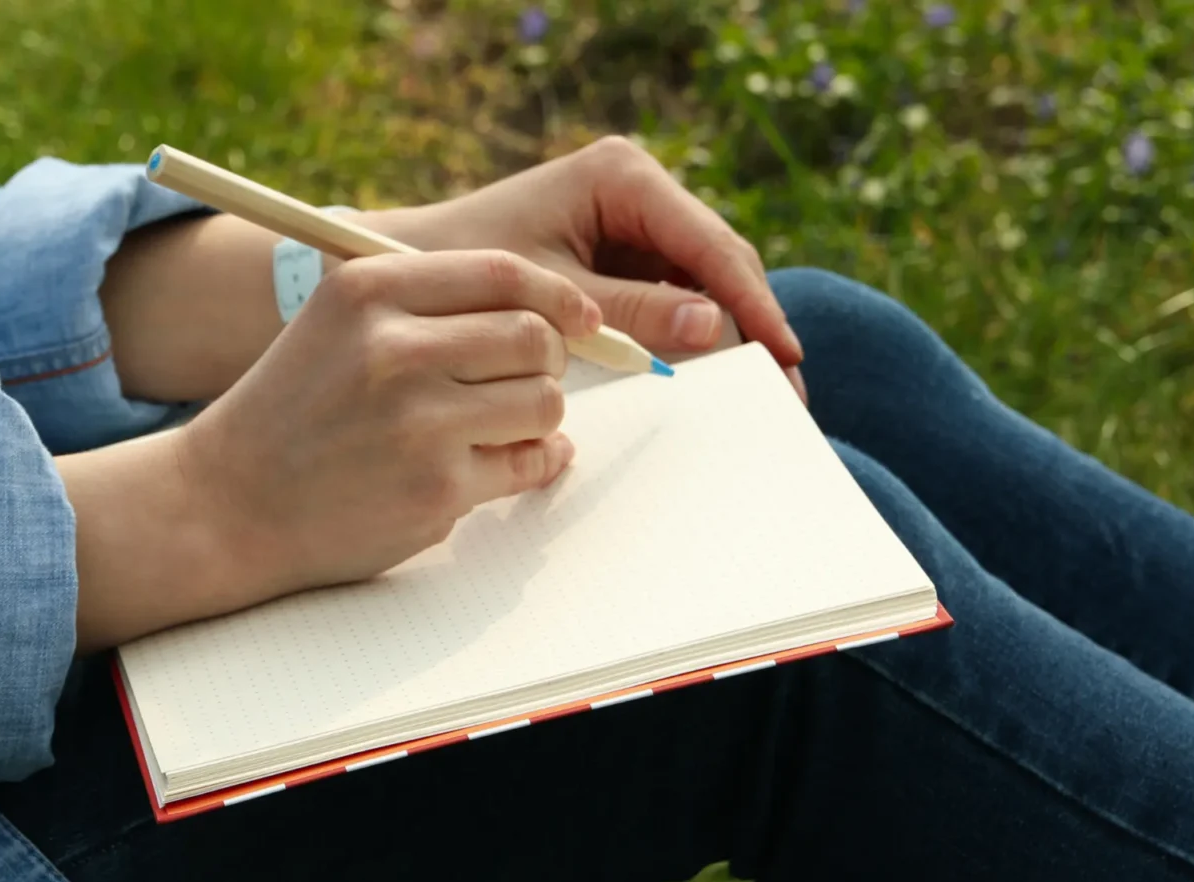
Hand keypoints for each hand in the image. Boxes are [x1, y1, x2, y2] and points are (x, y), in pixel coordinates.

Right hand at [184, 249, 593, 597]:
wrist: (227, 503)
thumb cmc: (295, 412)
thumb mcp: (339, 325)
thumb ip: (429, 305)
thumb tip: (555, 312)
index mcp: (369, 290)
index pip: (504, 272)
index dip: (557, 297)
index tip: (581, 320)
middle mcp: (393, 347)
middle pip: (535, 337)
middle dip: (548, 362)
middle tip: (527, 383)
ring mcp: (417, 420)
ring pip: (544, 401)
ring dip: (539, 417)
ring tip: (500, 427)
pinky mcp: (435, 487)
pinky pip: (527, 464)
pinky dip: (531, 465)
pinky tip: (499, 465)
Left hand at [369, 136, 806, 396]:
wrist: (404, 271)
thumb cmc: (465, 273)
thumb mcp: (551, 298)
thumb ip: (631, 312)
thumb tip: (715, 327)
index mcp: (623, 176)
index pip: (709, 245)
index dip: (752, 303)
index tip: (782, 353)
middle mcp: (637, 191)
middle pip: (717, 263)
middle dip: (754, 324)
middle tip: (789, 390)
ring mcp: (633, 224)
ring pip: (702, 284)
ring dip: (731, 336)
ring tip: (767, 393)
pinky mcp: (621, 258)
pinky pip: (672, 298)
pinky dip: (693, 338)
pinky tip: (719, 381)